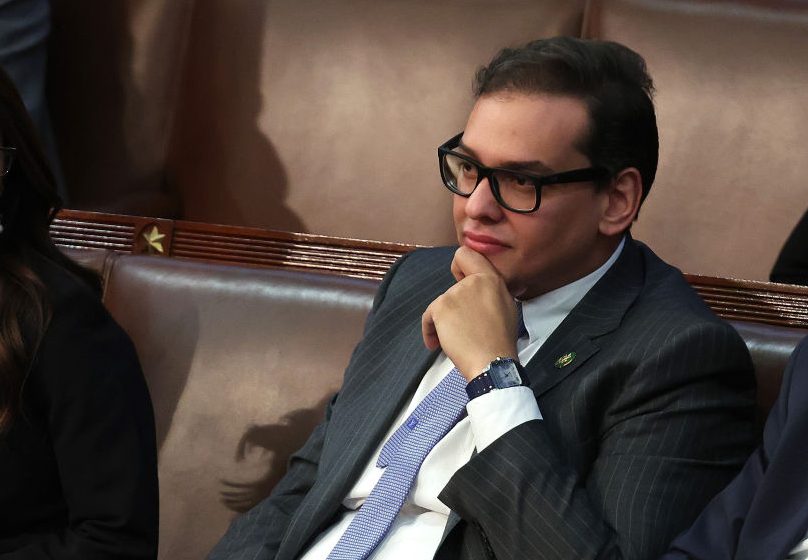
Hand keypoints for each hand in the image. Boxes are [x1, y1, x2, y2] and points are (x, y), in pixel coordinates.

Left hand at [422, 246, 518, 380]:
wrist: (492, 361)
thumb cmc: (500, 340)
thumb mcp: (507, 305)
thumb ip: (492, 289)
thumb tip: (483, 285)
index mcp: (491, 278)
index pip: (466, 253)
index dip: (460, 267)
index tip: (462, 281)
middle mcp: (472, 281)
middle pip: (452, 288)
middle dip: (455, 306)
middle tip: (466, 324)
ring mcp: (455, 293)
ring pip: (441, 305)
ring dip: (445, 322)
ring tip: (458, 338)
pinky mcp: (440, 308)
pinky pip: (428, 318)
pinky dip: (430, 331)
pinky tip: (439, 343)